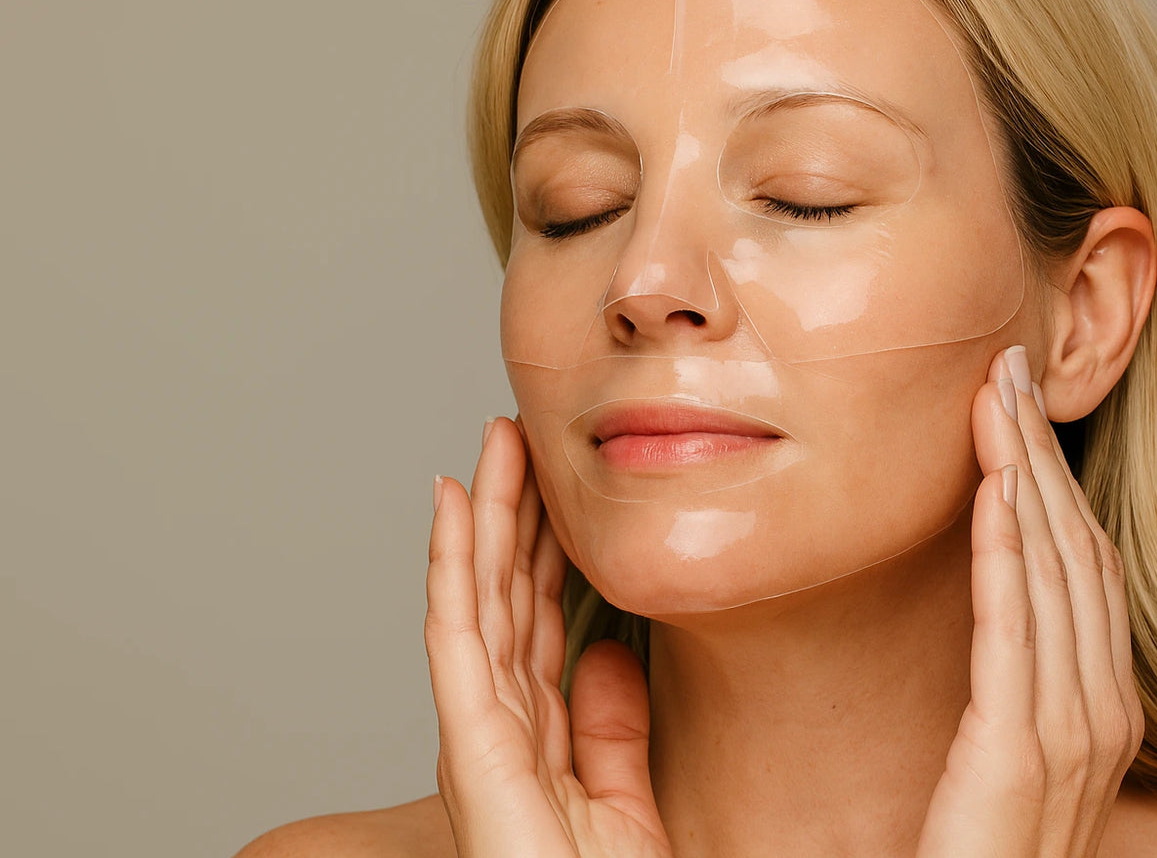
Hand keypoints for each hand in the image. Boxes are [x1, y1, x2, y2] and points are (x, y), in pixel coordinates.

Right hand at [425, 417, 672, 857]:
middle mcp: (498, 723)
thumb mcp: (621, 800)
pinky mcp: (472, 744)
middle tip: (517, 437)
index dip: (542, 550)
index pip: (536, 620)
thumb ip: (610, 727)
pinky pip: (458, 635)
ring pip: (477, 597)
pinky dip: (453, 565)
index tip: (554, 486)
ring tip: (489, 444)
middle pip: (502, 596)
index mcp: (537, 733)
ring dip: (482, 517)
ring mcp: (478, 730)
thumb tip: (609, 651)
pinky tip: (456, 504)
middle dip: (509, 515)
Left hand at [916, 346, 1144, 856]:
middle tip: (1009, 366)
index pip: (1087, 565)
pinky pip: (1015, 632)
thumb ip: (1018, 680)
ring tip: (998, 396)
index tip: (1020, 403)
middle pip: (1079, 551)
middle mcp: (1101, 711)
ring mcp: (1070, 734)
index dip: (1059, 477)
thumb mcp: (1012, 749)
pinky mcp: (1017, 756)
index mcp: (1101, 705)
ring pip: (1057, 574)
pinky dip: (1010, 553)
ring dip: (1027, 476)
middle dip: (1045, 453)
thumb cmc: (981, 847)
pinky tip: (997, 489)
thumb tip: (1000, 606)